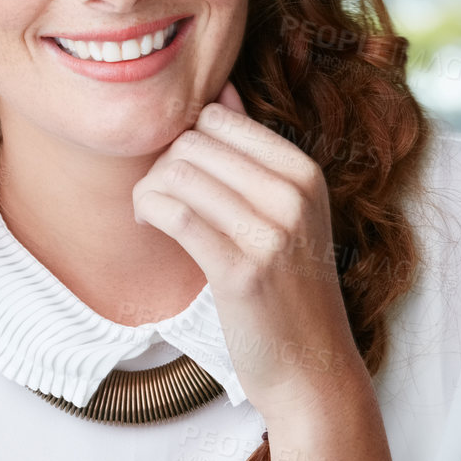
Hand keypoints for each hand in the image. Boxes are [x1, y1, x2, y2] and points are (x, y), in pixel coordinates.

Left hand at [132, 81, 368, 422]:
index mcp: (303, 173)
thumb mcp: (287, 211)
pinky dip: (148, 213)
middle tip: (161, 200)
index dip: (186, 141)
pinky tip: (150, 227)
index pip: (217, 119)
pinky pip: (174, 213)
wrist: (312, 368)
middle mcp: (293, 196)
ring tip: (154, 215)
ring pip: (176, 174)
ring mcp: (271, 232)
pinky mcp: (241, 270)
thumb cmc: (288, 286)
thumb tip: (221, 92)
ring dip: (149, 192)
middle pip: (191, 143)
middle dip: (162, 167)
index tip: (181, 175)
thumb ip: (253, 151)